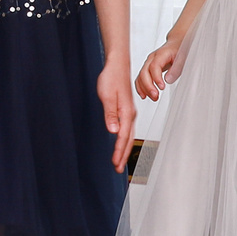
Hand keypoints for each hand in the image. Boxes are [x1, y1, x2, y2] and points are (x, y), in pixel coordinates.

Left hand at [99, 57, 136, 173]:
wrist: (117, 66)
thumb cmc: (111, 78)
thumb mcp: (107, 96)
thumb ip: (110, 114)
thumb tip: (113, 131)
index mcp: (126, 112)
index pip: (123, 136)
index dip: (119, 151)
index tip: (115, 163)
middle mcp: (130, 114)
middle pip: (128, 139)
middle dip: (123, 155)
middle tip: (118, 169)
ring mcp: (129, 113)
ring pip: (128, 136)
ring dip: (124, 149)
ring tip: (119, 162)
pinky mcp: (126, 111)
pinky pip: (127, 130)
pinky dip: (124, 140)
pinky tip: (121, 145)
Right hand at [136, 38, 184, 100]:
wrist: (177, 43)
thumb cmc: (181, 49)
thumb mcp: (184, 56)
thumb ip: (177, 67)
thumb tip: (168, 80)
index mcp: (161, 53)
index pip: (154, 65)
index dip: (156, 77)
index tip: (162, 87)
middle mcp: (152, 58)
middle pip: (144, 72)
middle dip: (148, 86)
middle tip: (155, 96)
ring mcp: (148, 63)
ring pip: (141, 76)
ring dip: (145, 88)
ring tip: (154, 98)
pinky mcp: (148, 69)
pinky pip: (140, 78)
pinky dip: (141, 87)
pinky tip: (144, 95)